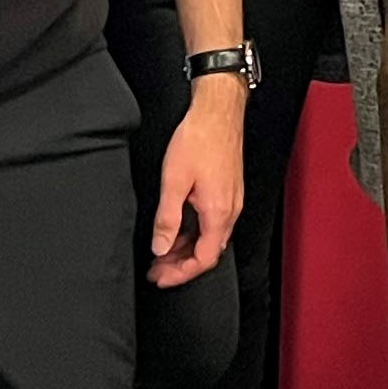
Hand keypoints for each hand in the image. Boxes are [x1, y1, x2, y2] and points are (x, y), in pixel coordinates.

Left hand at [150, 77, 246, 286]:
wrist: (218, 111)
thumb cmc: (200, 138)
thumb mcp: (174, 181)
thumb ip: (167, 218)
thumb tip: (160, 247)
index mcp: (218, 213)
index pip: (202, 259)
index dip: (180, 274)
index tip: (160, 278)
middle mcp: (230, 210)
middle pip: (207, 253)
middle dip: (180, 265)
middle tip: (156, 268)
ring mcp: (231, 200)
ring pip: (210, 238)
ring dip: (186, 249)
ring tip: (162, 252)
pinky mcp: (228, 190)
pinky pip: (212, 223)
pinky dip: (194, 233)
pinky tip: (178, 229)